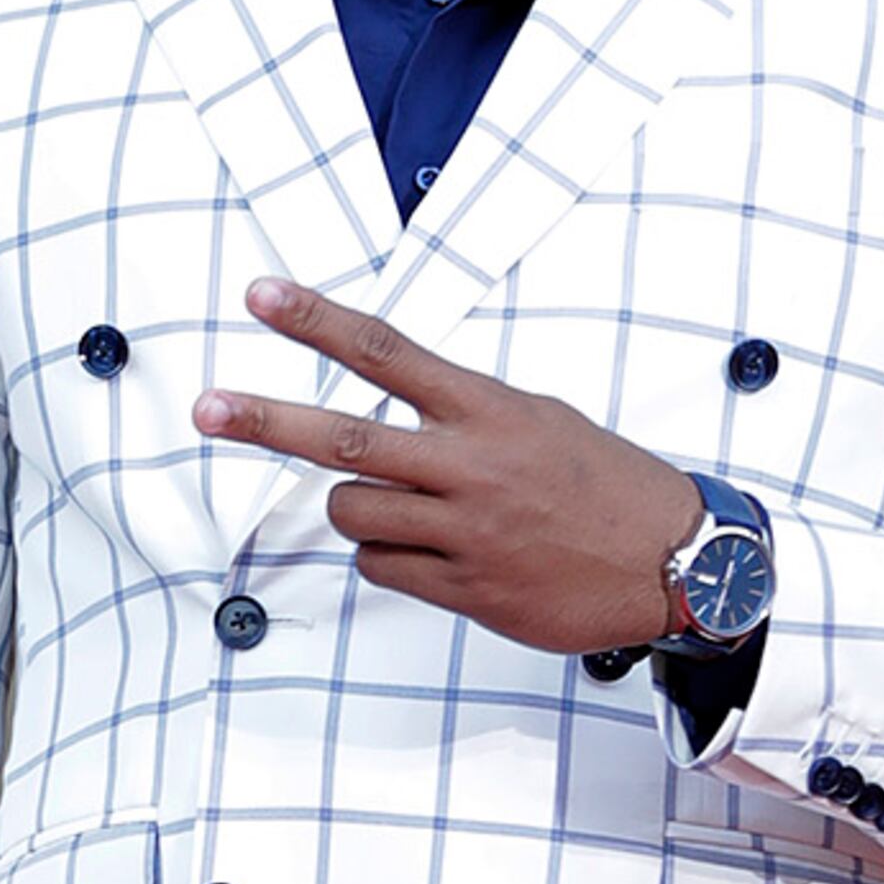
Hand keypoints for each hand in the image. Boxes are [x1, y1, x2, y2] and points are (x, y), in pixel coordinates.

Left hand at [192, 278, 697, 661]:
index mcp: (488, 408)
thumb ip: (462, 415)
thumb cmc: (604, 485)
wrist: (677, 562)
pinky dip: (390, 560)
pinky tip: (436, 557)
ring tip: (405, 511)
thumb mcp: (538, 421)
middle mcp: (470, 464)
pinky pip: (383, 569)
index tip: (260, 294)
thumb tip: (393, 420)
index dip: (316, 321)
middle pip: (343, 438)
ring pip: (352, 514)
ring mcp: (465, 530)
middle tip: (205, 408)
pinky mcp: (466, 589)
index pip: (386, 350)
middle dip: (265, 421)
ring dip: (355, 511)